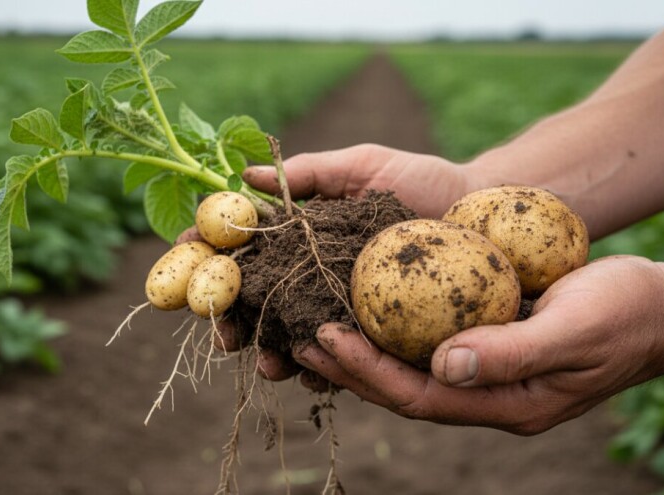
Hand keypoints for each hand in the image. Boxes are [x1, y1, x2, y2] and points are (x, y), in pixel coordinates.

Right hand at [179, 144, 477, 384]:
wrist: (481, 213)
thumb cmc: (423, 181)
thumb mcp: (362, 166)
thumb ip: (309, 172)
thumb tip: (244, 172)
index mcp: (302, 235)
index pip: (245, 248)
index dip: (211, 257)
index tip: (182, 261)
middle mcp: (313, 273)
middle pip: (257, 302)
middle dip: (233, 322)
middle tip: (224, 337)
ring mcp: (340, 306)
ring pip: (291, 337)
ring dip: (271, 355)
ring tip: (269, 365)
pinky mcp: (373, 333)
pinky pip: (340, 358)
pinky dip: (321, 370)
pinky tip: (315, 377)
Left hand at [294, 255, 663, 433]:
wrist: (659, 305)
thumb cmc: (624, 314)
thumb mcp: (575, 331)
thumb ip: (514, 353)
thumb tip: (446, 364)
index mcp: (507, 404)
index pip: (421, 396)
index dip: (368, 372)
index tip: (326, 338)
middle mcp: (489, 393)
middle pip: (405, 387)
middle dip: (351, 366)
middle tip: (301, 336)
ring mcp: (489, 370)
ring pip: (412, 366)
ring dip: (366, 346)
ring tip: (318, 321)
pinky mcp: (490, 340)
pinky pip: (431, 338)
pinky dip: (397, 323)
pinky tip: (370, 299)